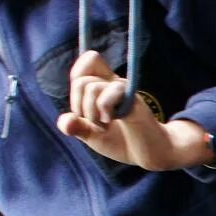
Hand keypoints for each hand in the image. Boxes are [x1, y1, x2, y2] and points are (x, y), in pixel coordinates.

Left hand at [56, 51, 213, 171]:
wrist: (150, 154)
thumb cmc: (123, 142)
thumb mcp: (91, 136)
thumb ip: (76, 126)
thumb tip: (65, 122)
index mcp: (104, 87)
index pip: (88, 61)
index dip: (78, 74)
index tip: (82, 104)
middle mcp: (114, 84)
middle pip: (80, 80)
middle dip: (78, 106)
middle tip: (94, 122)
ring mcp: (124, 91)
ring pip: (90, 87)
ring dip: (90, 114)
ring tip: (105, 125)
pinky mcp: (132, 101)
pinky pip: (106, 97)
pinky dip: (102, 111)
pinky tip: (113, 121)